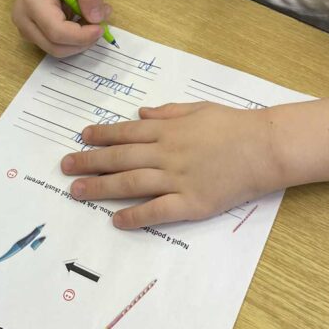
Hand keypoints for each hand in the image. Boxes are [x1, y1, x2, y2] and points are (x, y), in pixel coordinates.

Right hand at [12, 0, 111, 56]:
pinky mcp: (34, 36)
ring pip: (57, 50)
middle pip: (56, 46)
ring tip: (93, 19)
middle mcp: (24, 21)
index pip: (56, 31)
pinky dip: (74, 40)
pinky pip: (57, 46)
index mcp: (32, 2)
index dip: (81, 35)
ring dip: (80, 41)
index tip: (101, 27)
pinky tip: (82, 22)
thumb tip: (97, 18)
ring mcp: (26, 31)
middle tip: (100, 24)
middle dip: (83, 41)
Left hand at [61, 102, 280, 227]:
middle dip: (89, 161)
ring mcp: (178, 179)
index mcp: (168, 130)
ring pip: (131, 183)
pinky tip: (116, 219)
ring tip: (77, 191)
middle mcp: (167, 153)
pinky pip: (157, 210)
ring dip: (101, 187)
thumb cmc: (234, 125)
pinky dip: (134, 215)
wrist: (264, 147)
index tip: (81, 138)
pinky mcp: (191, 203)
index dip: (101, 135)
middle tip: (65, 167)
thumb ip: (168, 113)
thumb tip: (141, 116)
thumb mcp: (198, 109)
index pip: (126, 133)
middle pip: (120, 158)